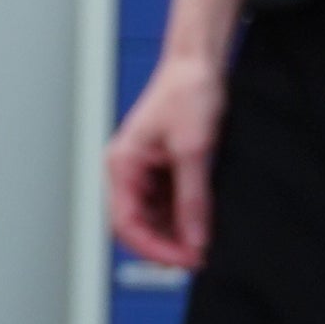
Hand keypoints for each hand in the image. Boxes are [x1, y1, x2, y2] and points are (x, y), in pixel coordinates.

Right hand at [107, 56, 227, 269]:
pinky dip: (184, 218)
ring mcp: (146, 170)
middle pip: (137, 225)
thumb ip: (192, 199)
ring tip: (201, 245)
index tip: (184, 259)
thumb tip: (195, 238)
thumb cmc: (186, 90)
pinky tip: (202, 226)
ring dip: (175, 234)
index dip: (154, 248)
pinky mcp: (165, 168)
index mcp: (122, 164)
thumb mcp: (193, 150)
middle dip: (165, 245)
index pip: (126, 223)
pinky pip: (169, 204)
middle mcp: (128, 170)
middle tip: (196, 258)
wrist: (200, 63)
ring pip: (154, 218)